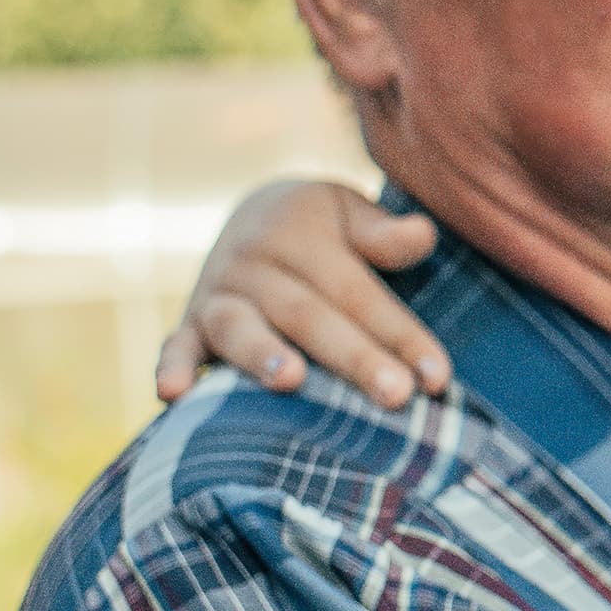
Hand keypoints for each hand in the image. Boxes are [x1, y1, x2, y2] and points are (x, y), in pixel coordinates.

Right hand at [154, 180, 449, 410]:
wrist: (256, 215)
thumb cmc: (324, 229)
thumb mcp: (351, 214)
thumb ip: (383, 232)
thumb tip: (421, 233)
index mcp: (301, 234)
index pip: (359, 292)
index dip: (401, 335)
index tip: (438, 378)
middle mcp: (254, 263)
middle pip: (309, 316)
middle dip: (355, 358)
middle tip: (396, 396)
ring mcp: (217, 294)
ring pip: (240, 328)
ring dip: (262, 355)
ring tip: (292, 381)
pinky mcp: (189, 323)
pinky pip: (176, 345)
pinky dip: (171, 367)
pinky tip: (172, 395)